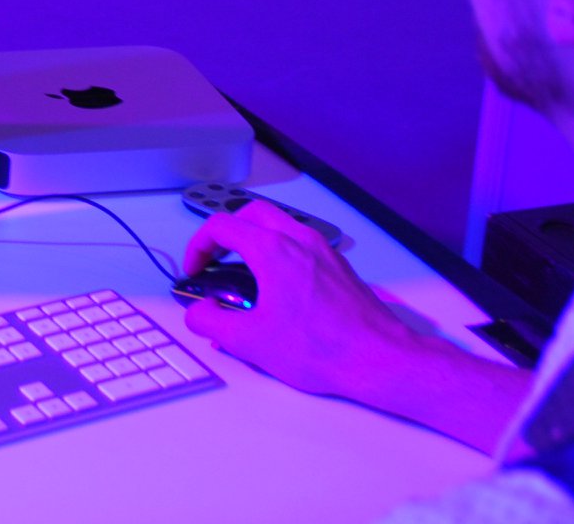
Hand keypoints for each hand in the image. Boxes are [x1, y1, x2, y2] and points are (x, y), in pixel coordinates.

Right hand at [181, 199, 416, 399]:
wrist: (379, 359)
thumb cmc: (319, 348)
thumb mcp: (250, 342)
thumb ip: (211, 323)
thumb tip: (198, 313)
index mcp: (273, 250)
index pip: (221, 226)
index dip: (198, 246)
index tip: (195, 272)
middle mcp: (299, 240)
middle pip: (250, 214)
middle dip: (226, 234)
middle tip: (215, 262)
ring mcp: (323, 251)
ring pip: (279, 225)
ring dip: (254, 240)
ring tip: (244, 276)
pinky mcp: (339, 266)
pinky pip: (301, 244)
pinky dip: (280, 253)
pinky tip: (279, 290)